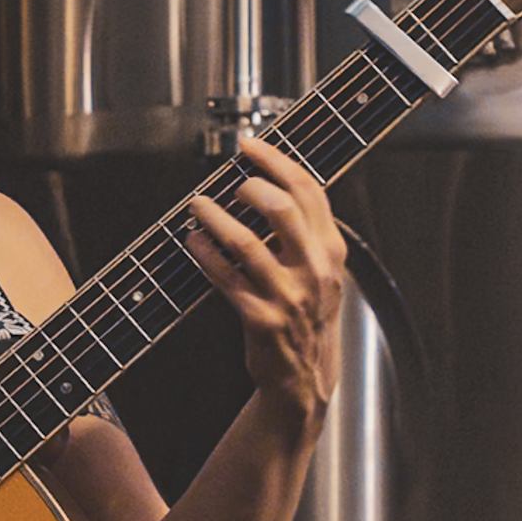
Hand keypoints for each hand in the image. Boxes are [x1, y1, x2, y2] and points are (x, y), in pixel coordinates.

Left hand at [183, 134, 346, 426]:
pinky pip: (225, 278)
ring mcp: (288, 296)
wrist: (304, 375)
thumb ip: (302, 231)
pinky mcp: (261, 318)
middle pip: (284, 209)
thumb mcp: (318, 269)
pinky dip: (205, 254)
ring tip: (198, 205)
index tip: (250, 145)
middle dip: (252, 185)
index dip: (277, 161)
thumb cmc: (304, 314)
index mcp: (330, 250)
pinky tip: (192, 241)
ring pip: (248, 243)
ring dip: (216, 218)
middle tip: (231, 182)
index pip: (309, 191)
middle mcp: (314, 270)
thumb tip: (266, 183)